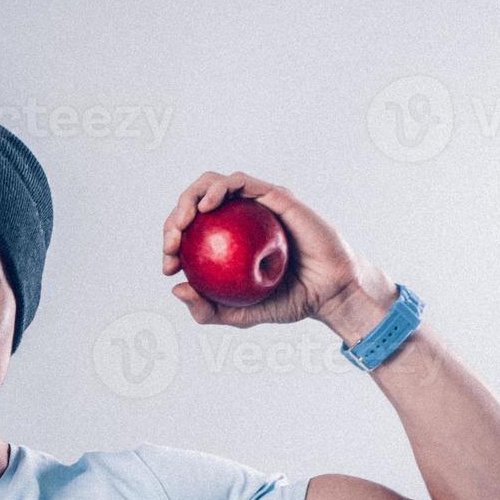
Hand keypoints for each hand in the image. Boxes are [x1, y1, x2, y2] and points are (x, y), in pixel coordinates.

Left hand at [160, 171, 393, 329]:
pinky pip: (240, 183)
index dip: (171, 243)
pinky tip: (206, 208)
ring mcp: (256, 205)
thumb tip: (176, 288)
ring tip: (183, 223)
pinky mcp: (275, 195)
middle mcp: (240, 219)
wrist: (331, 293)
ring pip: (212, 185)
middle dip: (174, 219)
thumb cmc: (290, 303)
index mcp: (228, 242)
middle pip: (194, 204)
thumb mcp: (240, 315)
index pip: (190, 232)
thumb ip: (207, 310)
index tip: (169, 266)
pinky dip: (218, 189)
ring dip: (189, 198)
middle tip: (172, 243)